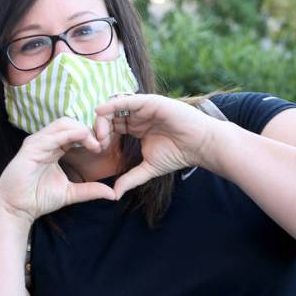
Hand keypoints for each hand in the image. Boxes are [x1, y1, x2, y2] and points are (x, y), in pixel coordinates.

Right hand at [0, 119, 114, 221]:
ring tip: (95, 143)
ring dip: (82, 130)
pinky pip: (53, 135)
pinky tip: (84, 139)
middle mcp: (45, 142)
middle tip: (102, 144)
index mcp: (54, 148)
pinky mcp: (31, 148)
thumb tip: (112, 194)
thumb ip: (90, 190)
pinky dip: (70, 134)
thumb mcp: (70, 193)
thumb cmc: (38, 199)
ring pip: (62, 124)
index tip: (104, 147)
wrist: (18, 209)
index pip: (74, 132)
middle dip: (89, 130)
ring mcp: (37, 143)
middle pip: (70, 123)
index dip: (91, 135)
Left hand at [94, 94, 221, 198]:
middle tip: (95, 144)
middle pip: (110, 117)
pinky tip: (100, 112)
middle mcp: (137, 115)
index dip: (101, 137)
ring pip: (115, 108)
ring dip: (103, 119)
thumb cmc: (178, 154)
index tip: (95, 151)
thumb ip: (130, 179)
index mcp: (135, 127)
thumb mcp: (148, 168)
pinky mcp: (150, 102)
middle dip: (99, 129)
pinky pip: (127, 101)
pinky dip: (112, 105)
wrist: (200, 145)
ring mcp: (143, 108)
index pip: (111, 128)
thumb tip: (113, 195)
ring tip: (99, 135)